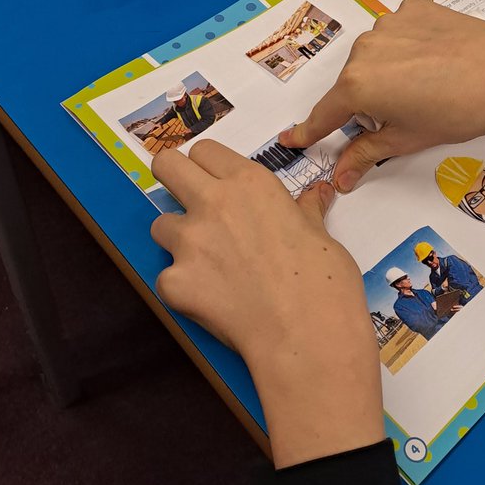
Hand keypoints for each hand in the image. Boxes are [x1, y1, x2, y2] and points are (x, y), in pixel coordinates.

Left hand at [151, 141, 383, 467]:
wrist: (307, 334)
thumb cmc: (325, 280)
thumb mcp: (321, 234)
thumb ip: (305, 210)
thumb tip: (318, 193)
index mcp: (250, 183)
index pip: (205, 150)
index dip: (209, 167)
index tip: (217, 183)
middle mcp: (212, 203)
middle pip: (165, 167)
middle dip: (172, 179)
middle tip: (191, 204)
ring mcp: (189, 242)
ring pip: (160, 226)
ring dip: (178, 241)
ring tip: (209, 266)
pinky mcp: (173, 283)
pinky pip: (167, 278)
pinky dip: (184, 288)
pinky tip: (213, 302)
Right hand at [282, 0, 484, 192]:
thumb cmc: (460, 111)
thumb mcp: (409, 139)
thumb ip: (366, 153)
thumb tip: (340, 175)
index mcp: (357, 85)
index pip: (325, 114)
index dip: (310, 131)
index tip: (293, 139)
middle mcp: (363, 49)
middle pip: (352, 84)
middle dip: (366, 103)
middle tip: (401, 118)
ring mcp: (387, 24)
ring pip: (376, 57)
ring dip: (387, 74)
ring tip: (426, 89)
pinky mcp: (412, 9)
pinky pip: (398, 35)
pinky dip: (407, 50)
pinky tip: (434, 64)